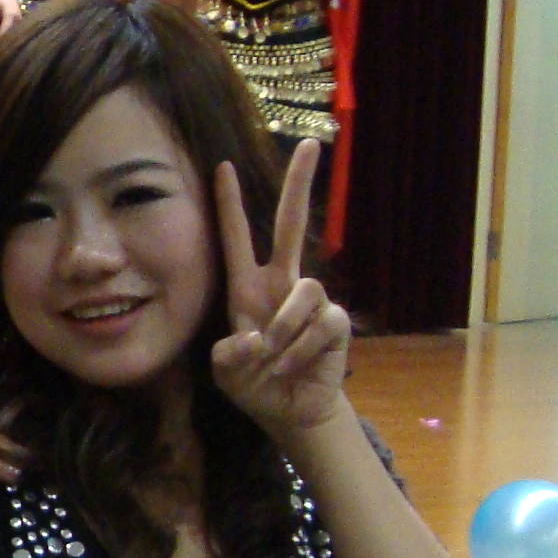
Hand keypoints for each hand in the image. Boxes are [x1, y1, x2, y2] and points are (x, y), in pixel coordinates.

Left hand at [0, 0, 26, 36]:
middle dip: (2, 41)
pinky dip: (7, 32)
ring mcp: (18, 17)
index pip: (4, 32)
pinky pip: (13, 27)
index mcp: (10, 16)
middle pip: (10, 33)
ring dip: (5, 37)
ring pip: (13, 31)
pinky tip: (1, 36)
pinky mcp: (17, 16)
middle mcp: (17, 18)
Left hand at [208, 141, 349, 438]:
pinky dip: (302, 350)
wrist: (291, 412)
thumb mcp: (226, 372)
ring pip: (303, 291)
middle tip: (312, 145)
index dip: (229, 204)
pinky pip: (321, 323)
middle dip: (300, 184)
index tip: (221, 166)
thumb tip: (254, 337)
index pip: (237, 237)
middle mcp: (281, 285)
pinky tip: (295, 366)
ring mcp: (311, 301)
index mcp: (247, 288)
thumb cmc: (255, 385)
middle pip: (292, 224)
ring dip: (285, 329)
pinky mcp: (335, 321)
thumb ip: (227, 355)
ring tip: (274, 359)